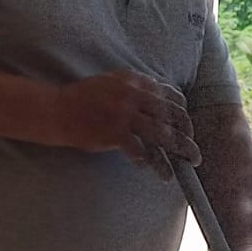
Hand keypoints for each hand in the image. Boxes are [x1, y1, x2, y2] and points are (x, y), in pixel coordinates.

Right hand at [55, 70, 202, 169]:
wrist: (57, 110)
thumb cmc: (83, 100)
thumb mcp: (113, 83)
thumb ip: (136, 89)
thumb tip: (158, 102)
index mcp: (136, 81)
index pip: (172, 96)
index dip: (182, 115)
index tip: (186, 129)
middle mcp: (135, 95)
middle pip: (172, 116)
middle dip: (187, 137)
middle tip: (193, 154)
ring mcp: (126, 113)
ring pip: (161, 136)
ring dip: (175, 154)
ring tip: (183, 167)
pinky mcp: (115, 132)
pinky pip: (140, 150)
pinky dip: (148, 161)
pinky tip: (151, 169)